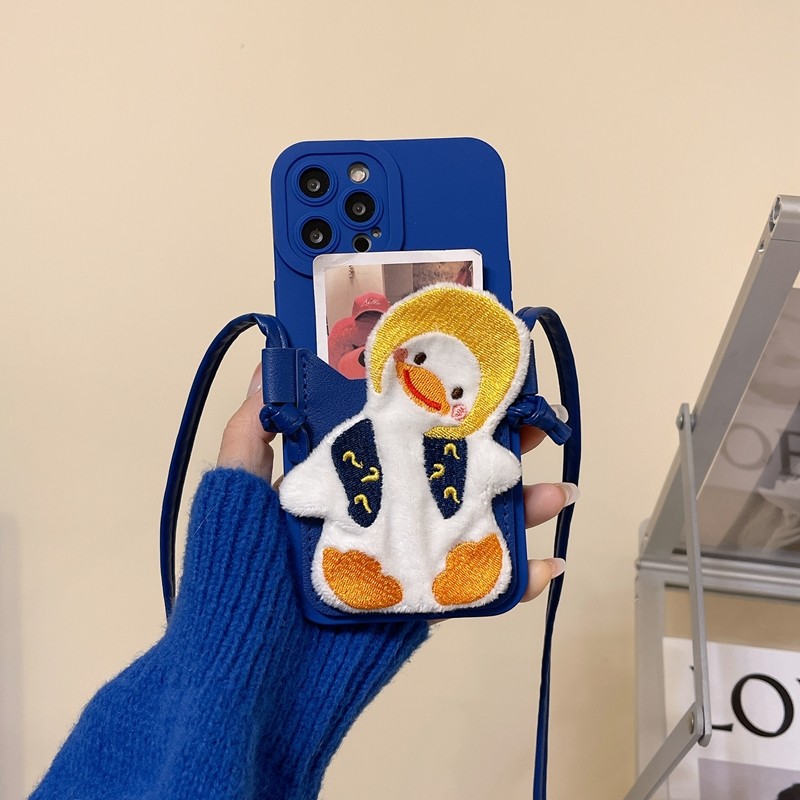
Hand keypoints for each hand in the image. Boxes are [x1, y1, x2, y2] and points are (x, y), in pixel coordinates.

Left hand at [218, 366, 577, 603]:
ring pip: (474, 524)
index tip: (477, 384)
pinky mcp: (422, 602)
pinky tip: (549, 564)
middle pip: (449, 474)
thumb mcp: (238, 493)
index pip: (401, 434)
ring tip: (558, 492)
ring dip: (522, 506)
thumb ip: (250, 435)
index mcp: (345, 481)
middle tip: (536, 428)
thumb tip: (266, 368)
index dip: (441, 409)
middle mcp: (381, 514)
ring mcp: (405, 558)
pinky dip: (518, 579)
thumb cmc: (239, 571)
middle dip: (497, 451)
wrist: (246, 676)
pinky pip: (475, 586)